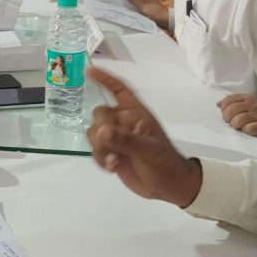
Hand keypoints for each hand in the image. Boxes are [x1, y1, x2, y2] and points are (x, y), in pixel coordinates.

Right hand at [85, 66, 202, 207]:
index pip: (119, 90)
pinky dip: (100, 159)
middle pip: (99, 114)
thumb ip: (124, 139)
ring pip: (93, 133)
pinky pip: (94, 150)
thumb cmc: (164, 163)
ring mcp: (116, 138)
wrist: (168, 187)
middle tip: (111, 145)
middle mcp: (123, 122)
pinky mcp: (110, 153)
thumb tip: (102, 130)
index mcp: (136, 114)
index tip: (89, 70)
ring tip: (115, 161)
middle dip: (101, 130)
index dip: (105, 79)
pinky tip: (113, 168)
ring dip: (100, 148)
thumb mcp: (148, 150)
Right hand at [125, 0, 169, 28]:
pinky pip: (136, 10)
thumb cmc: (154, 10)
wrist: (163, 20)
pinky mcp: (144, 12)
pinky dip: (132, 10)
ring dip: (128, 4)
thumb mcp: (142, 3)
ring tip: (118, 4)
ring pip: (134, 4)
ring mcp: (144, 5)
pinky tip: (125, 11)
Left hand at [217, 93, 256, 136]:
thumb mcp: (247, 104)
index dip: (224, 108)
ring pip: (238, 120)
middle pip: (231, 110)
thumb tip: (218, 104)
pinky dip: (246, 130)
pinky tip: (248, 129)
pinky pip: (249, 128)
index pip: (229, 99)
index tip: (225, 113)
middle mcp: (254, 104)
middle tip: (231, 121)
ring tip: (239, 126)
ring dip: (236, 125)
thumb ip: (232, 102)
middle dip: (227, 118)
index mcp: (248, 97)